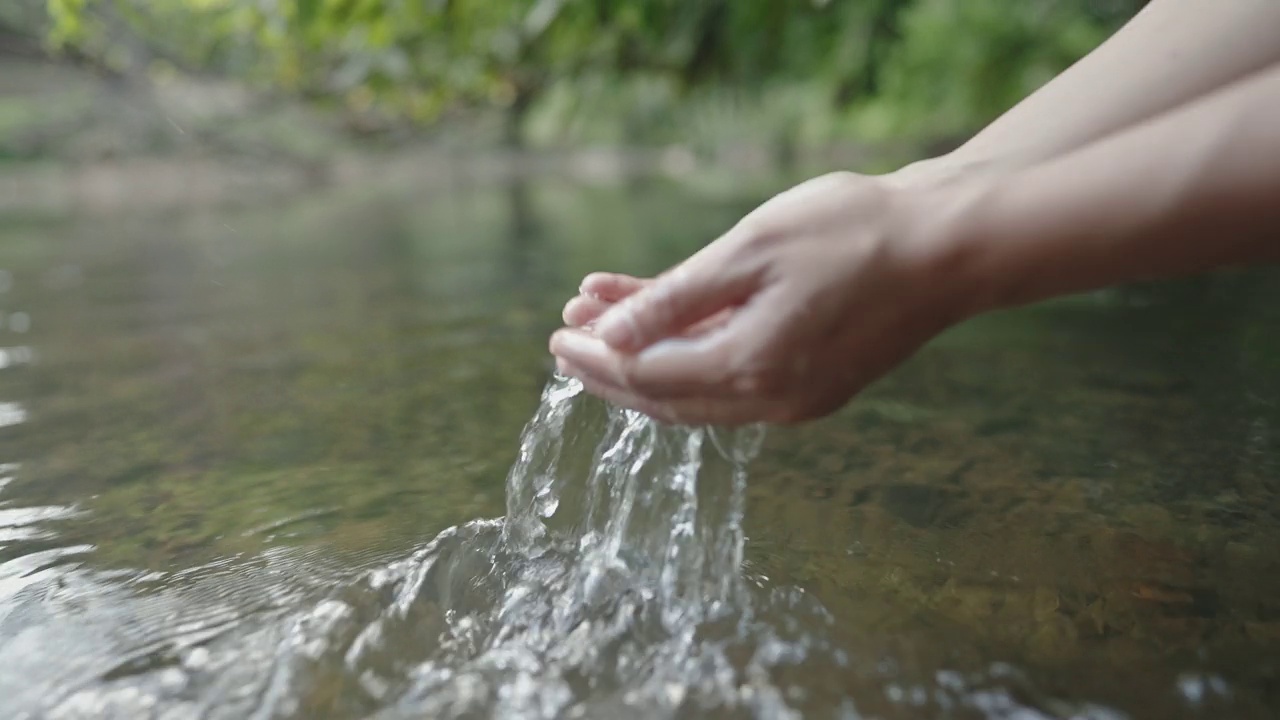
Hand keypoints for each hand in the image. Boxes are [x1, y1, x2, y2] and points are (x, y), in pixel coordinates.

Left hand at [549, 170, 979, 425]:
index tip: (557, 333)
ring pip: (699, 385)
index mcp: (751, 370)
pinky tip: (668, 312)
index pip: (646, 378)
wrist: (949, 246)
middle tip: (566, 337)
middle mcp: (771, 400)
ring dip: (648, 354)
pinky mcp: (813, 380)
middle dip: (611, 367)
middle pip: (666, 394)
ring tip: (602, 315)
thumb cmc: (852, 234)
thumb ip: (674, 300)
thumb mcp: (749, 252)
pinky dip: (694, 346)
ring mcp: (796, 396)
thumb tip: (609, 341)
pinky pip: (734, 372)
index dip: (596, 359)